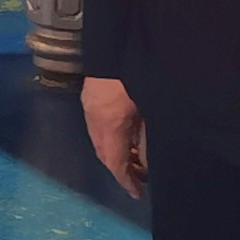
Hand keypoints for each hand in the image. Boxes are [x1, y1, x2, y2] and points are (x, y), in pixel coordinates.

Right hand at [80, 75, 147, 198]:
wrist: (117, 45)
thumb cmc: (140, 77)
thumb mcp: (150, 112)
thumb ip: (147, 141)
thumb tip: (145, 164)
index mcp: (110, 125)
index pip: (116, 163)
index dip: (127, 181)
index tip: (138, 194)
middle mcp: (94, 120)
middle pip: (104, 155)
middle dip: (120, 169)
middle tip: (139, 177)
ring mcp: (89, 107)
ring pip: (99, 142)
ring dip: (115, 153)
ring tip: (134, 158)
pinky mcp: (89, 97)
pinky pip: (97, 127)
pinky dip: (110, 138)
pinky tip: (123, 136)